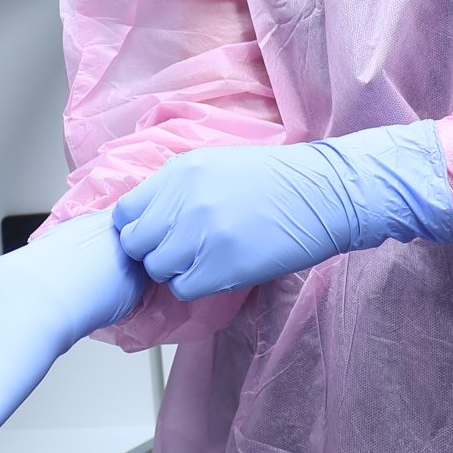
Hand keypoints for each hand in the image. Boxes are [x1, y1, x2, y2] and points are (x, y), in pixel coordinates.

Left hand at [111, 120, 452, 300]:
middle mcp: (184, 200)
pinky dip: (196, 286)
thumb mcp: (220, 164)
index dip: (138, 229)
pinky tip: (220, 271)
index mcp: (180, 171)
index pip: (125, 212)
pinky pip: (184, 289)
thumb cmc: (281, 179)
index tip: (157, 235)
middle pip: (136, 244)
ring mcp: (201, 234)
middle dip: (154, 252)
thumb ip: (180, 187)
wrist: (328, 192)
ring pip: (158, 269)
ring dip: (176, 271)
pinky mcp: (222, 266)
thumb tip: (152, 216)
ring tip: (206, 261)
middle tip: (182, 252)